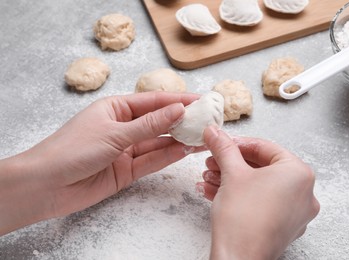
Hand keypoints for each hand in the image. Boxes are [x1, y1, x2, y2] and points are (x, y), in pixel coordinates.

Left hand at [0, 92, 200, 234]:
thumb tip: (178, 110)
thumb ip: (149, 125)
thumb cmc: (73, 149)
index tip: (201, 101)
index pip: (153, 101)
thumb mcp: (114, 133)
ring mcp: (126, 150)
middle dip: (182, 122)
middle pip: (158, 122)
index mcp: (116, 108)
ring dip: (179, 140)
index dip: (177, 101)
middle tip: (207, 121)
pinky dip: (168, 157)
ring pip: (158, 143)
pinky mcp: (127, 171)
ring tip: (202, 137)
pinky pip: (152, 161)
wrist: (47, 185)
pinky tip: (185, 151)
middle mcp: (123, 127)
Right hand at [199, 126, 319, 259]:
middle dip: (232, 164)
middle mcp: (304, 193)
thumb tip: (214, 132)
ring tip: (210, 178)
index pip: (266, 148)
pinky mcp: (283, 227)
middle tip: (213, 161)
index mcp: (299, 174)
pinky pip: (261, 202)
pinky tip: (215, 192)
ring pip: (259, 186)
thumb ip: (224, 148)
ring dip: (231, 179)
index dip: (239, 143)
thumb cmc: (242, 219)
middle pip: (262, 168)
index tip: (222, 142)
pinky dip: (240, 195)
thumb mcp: (231, 173)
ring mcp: (295, 213)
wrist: (238, 259)